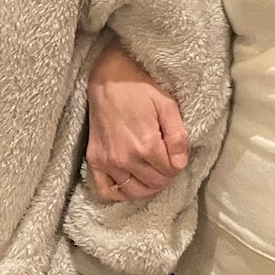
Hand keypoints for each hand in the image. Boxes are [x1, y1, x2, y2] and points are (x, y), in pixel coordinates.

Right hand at [85, 39, 189, 202]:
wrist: (108, 80)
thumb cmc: (140, 90)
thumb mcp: (167, 106)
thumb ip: (178, 136)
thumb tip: (180, 163)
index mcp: (146, 144)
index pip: (170, 172)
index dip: (177, 164)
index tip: (175, 153)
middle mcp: (125, 158)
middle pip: (154, 184)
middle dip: (165, 175)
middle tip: (165, 160)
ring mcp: (107, 162)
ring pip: (134, 191)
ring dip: (147, 186)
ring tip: (151, 172)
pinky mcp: (94, 161)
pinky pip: (107, 191)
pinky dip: (120, 193)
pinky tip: (130, 182)